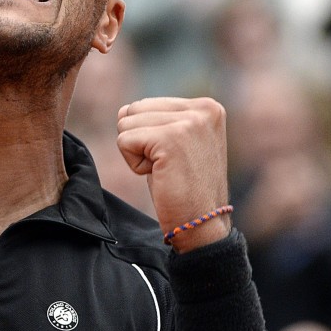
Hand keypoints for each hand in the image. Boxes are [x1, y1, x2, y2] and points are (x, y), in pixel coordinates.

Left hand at [117, 97, 230, 251]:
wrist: (202, 225)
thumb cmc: (184, 187)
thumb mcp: (176, 143)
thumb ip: (157, 119)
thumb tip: (123, 110)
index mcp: (207, 107)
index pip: (146, 104)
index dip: (149, 136)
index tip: (175, 158)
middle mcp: (203, 109)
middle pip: (134, 110)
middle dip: (140, 142)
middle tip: (169, 166)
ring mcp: (189, 122)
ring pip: (126, 123)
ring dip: (138, 153)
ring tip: (166, 170)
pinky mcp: (170, 139)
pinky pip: (124, 141)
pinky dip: (134, 164)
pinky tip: (160, 175)